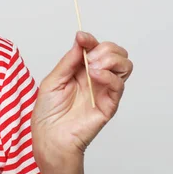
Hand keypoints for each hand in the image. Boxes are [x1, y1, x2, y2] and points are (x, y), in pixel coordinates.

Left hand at [31, 32, 132, 168]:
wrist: (49, 136)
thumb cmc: (48, 112)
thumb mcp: (53, 79)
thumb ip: (68, 61)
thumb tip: (80, 39)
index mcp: (81, 70)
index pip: (96, 48)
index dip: (90, 40)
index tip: (82, 37)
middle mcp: (95, 78)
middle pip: (116, 53)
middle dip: (104, 48)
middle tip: (88, 57)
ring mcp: (104, 91)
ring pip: (125, 66)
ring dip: (110, 59)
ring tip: (92, 66)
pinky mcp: (109, 104)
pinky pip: (119, 85)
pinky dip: (109, 75)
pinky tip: (94, 74)